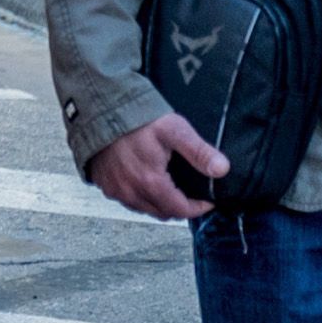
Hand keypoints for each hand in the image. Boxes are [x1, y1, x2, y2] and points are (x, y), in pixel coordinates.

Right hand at [88, 110, 228, 222]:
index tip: (207, 200)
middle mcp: (131, 192)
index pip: (180, 210)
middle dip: (179, 207)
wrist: (99, 110)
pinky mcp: (104, 184)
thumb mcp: (174, 130)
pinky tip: (144, 180)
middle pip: (162, 213)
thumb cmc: (137, 119)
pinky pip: (127, 200)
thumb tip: (222, 170)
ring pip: (144, 209)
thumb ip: (199, 152)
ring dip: (159, 203)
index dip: (198, 208)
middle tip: (190, 194)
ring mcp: (115, 190)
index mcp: (151, 183)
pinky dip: (139, 196)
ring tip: (169, 187)